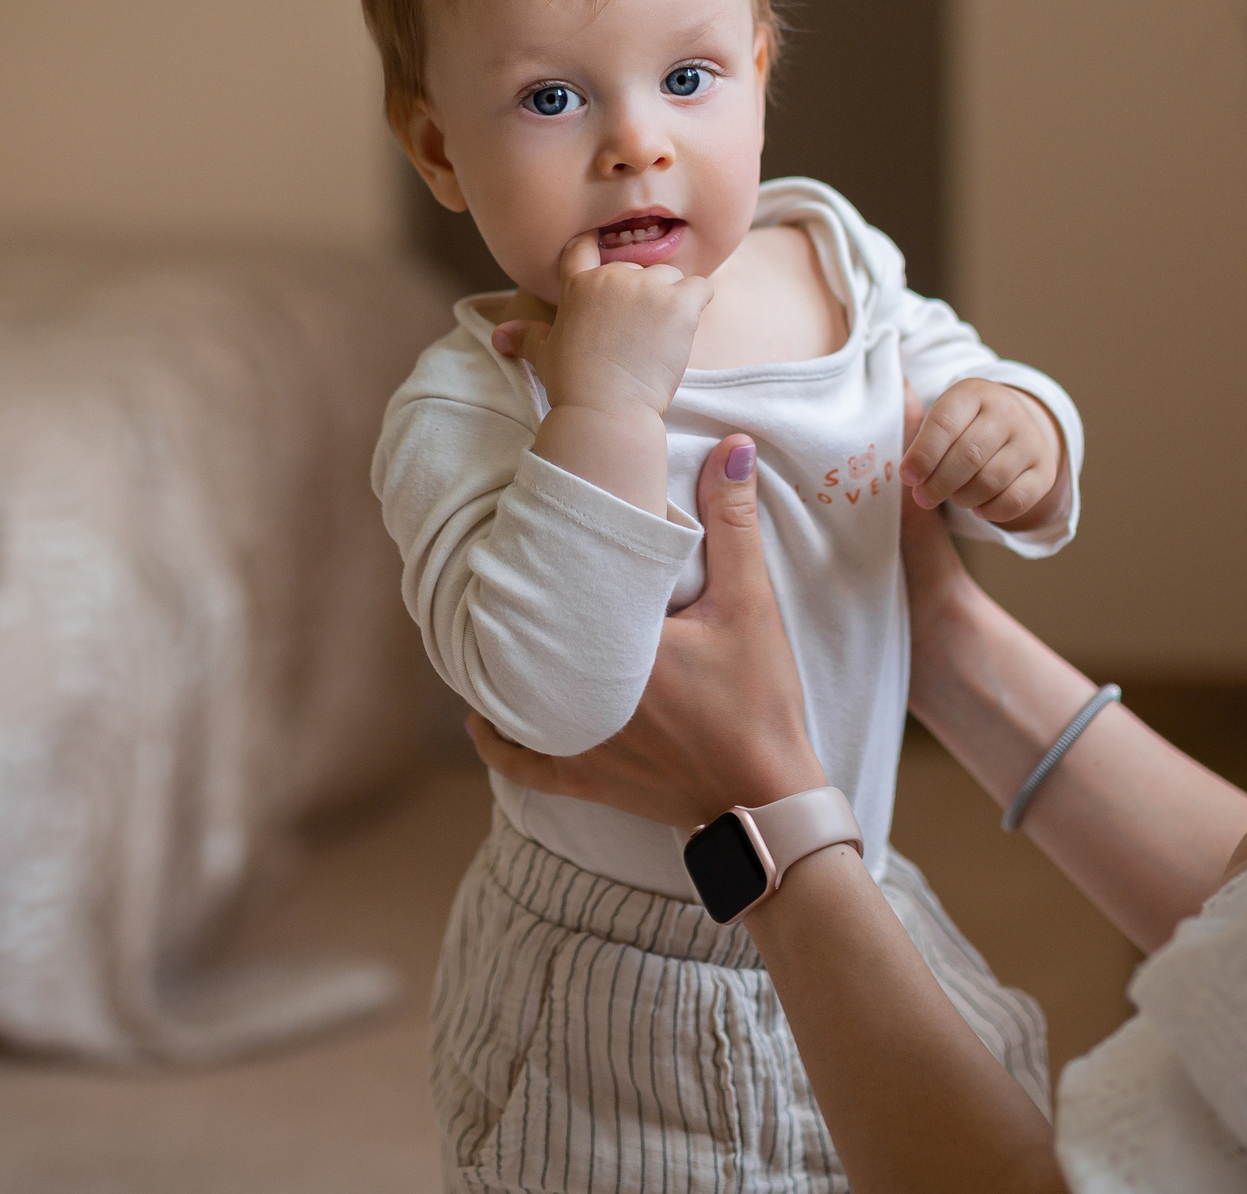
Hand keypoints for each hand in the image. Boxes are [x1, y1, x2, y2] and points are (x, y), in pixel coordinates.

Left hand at [468, 431, 826, 829]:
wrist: (766, 800)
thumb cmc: (758, 703)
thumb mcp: (749, 604)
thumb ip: (733, 524)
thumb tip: (733, 446)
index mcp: (615, 645)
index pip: (560, 590)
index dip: (542, 558)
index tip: (525, 527)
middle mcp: (580, 693)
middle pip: (527, 641)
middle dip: (513, 608)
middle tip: (497, 571)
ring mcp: (577, 740)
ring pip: (515, 698)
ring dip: (501, 668)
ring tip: (487, 633)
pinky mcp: (586, 779)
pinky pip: (525, 763)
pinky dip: (500, 743)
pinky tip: (481, 720)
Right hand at [493, 231, 711, 420]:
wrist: (606, 410)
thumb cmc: (574, 384)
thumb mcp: (545, 355)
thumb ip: (526, 337)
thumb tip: (499, 335)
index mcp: (580, 285)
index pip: (585, 246)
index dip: (596, 249)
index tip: (607, 265)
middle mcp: (613, 277)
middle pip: (636, 269)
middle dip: (640, 295)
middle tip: (637, 334)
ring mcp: (648, 288)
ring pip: (670, 276)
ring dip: (670, 298)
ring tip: (660, 336)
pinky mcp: (679, 304)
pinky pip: (701, 288)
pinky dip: (698, 303)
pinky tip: (685, 328)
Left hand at [900, 379, 1064, 525]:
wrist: (1012, 426)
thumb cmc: (963, 426)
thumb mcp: (941, 415)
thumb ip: (915, 427)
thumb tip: (902, 444)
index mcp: (974, 393)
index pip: (945, 423)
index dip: (923, 454)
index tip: (907, 476)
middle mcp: (1008, 412)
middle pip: (969, 456)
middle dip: (939, 483)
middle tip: (923, 497)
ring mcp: (1030, 441)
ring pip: (991, 481)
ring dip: (963, 498)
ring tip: (952, 497)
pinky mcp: (1044, 470)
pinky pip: (1015, 500)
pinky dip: (990, 510)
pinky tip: (977, 506)